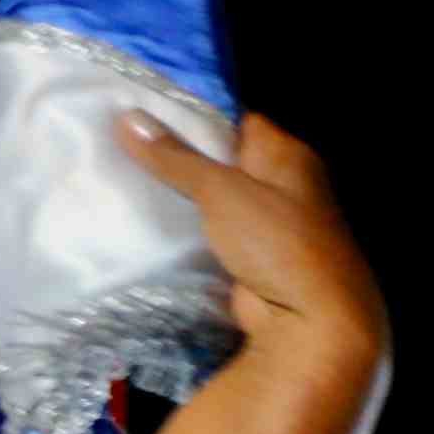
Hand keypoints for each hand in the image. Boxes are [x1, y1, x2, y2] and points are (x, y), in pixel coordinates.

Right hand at [114, 110, 388, 396]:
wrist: (311, 322)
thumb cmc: (276, 243)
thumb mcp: (221, 190)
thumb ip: (175, 156)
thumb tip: (129, 117)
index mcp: (290, 157)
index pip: (237, 120)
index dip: (193, 114)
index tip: (143, 111)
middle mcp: (287, 185)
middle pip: (224, 160)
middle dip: (180, 156)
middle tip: (122, 144)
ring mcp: (273, 225)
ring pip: (217, 199)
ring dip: (181, 195)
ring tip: (123, 176)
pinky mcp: (256, 258)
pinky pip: (215, 232)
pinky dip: (189, 227)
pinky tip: (147, 218)